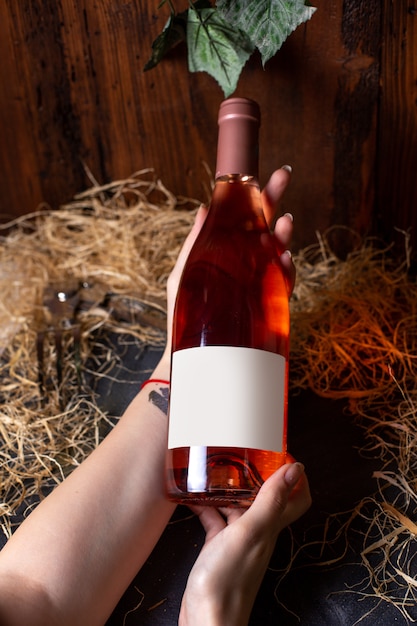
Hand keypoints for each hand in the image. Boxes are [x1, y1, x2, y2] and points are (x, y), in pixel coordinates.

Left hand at [164, 166, 293, 356]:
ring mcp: (259, 283)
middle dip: (274, 200)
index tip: (258, 173)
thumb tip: (204, 208)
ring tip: (284, 222)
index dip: (251, 195)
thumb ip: (193, 244)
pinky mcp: (268, 305)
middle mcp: (246, 263)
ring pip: (277, 252)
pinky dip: (287, 270)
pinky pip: (283, 284)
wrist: (192, 356)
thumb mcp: (182, 275)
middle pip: (264, 226)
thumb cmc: (184, 315)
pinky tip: (284, 258)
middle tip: (283, 176)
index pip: (242, 218)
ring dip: (282, 235)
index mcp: (227, 252)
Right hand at [179, 462, 310, 625]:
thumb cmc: (228, 580)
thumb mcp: (249, 531)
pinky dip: (205, 505)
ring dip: (228, 486)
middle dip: (256, 473)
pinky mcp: (217, 548)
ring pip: (237, 505)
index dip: (295, 474)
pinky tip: (191, 496)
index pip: (297, 496)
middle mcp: (258, 530)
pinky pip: (214, 519)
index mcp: (270, 525)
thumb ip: (270, 501)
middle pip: (265, 496)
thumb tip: (295, 469)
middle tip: (241, 450)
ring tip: (213, 466)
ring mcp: (237, 539)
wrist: (206, 620)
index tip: (281, 451)